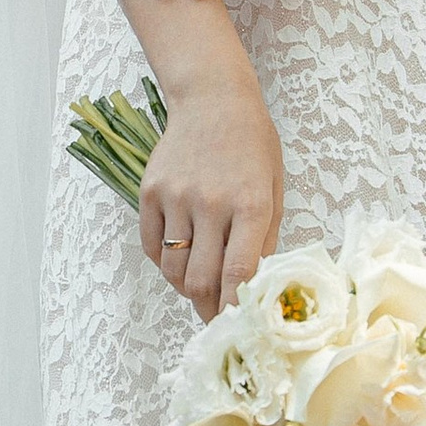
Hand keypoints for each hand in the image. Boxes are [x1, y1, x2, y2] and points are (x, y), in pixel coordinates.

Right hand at [138, 75, 282, 317]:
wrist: (213, 99)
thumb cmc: (252, 146)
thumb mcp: (274, 188)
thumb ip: (266, 238)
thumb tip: (253, 286)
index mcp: (251, 204)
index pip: (238, 273)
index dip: (235, 308)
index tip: (237, 326)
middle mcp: (211, 203)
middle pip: (200, 279)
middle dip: (208, 309)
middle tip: (214, 318)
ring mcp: (176, 197)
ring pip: (173, 269)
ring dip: (185, 288)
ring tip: (198, 288)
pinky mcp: (150, 192)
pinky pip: (153, 246)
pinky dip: (165, 263)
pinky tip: (180, 259)